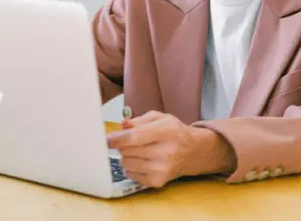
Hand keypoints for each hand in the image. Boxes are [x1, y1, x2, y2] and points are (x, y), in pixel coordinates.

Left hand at [106, 111, 234, 187]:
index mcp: (166, 131)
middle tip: (129, 141)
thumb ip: (138, 120)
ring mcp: (162, 169)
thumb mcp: (160, 118)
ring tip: (138, 151)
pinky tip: (142, 161)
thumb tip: (122, 125)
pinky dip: (131, 167)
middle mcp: (165, 152)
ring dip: (126, 156)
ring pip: (126, 163)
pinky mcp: (158, 181)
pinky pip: (130, 174)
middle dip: (122, 145)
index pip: (134, 137)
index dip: (116, 138)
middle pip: (127, 151)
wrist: (194, 152)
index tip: (106, 139)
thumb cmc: (175, 133)